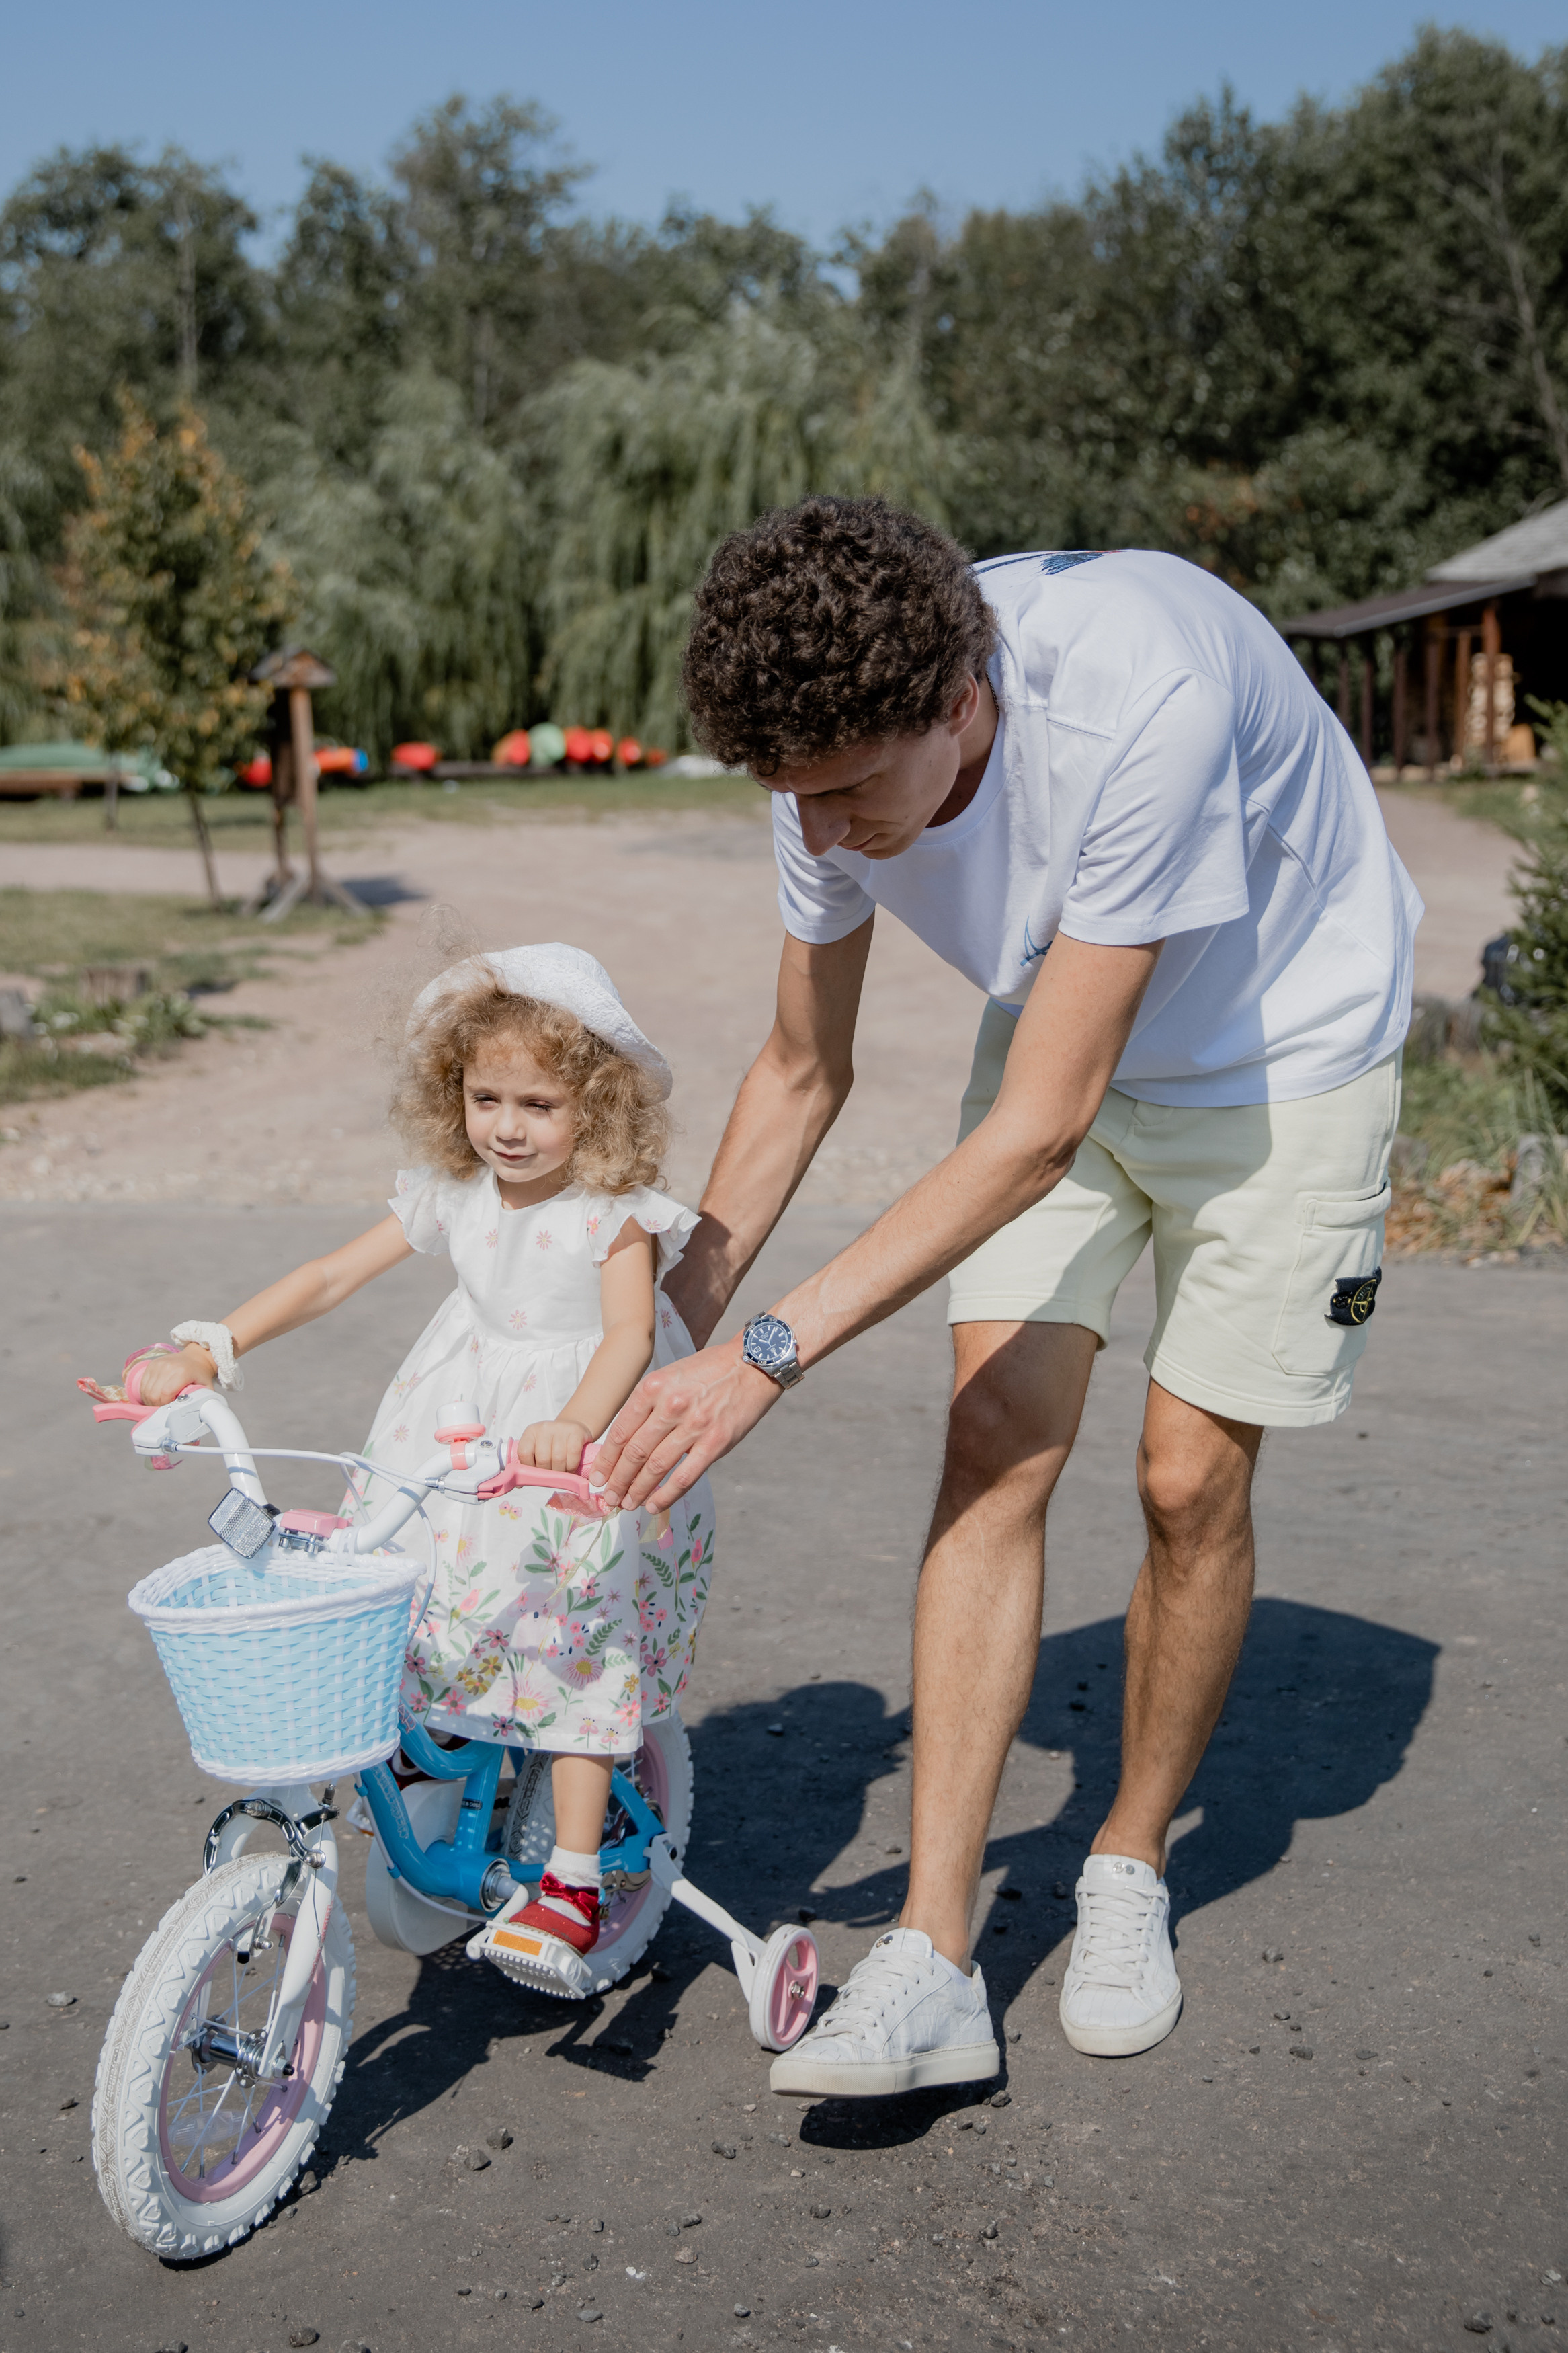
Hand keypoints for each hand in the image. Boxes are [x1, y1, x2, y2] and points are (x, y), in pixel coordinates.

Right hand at [138, 1343, 216, 1407]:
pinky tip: (154, 1396)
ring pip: (146, 1390)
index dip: (165, 1405)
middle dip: (156, 1405)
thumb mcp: (207, 1388)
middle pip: (153, 1394)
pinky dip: (146, 1393)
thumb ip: (203, 1401)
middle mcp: (168, 1367)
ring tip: (159, 1403)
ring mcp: (158, 1365)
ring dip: (150, 1401)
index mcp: (182, 1372)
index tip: (171, 1409)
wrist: (196, 1357)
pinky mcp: (151, 1365)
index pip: (166, 1393)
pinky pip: (143, 1384)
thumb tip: (198, 1415)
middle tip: (164, 1408)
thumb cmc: (201, 1374)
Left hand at [515, 1418, 593, 1473]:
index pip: (524, 1453)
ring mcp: (561, 1428)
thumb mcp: (538, 1447)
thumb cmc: (553, 1443)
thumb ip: (529, 1462)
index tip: (536, 1474)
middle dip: (548, 1473)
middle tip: (552, 1477)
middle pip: (542, 1459)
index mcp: (531, 1432)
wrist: (573, 1428)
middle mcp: (544, 1428)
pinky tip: (571, 1469)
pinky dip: (571, 1467)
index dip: (529, 1468)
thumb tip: (519, 1485)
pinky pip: (573, 1455)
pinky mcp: (576, 1432)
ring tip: (562, 1475)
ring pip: (558, 1458)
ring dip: (560, 1472)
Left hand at [592, 1337, 779, 1510]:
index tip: (597, 1477)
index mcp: (653, 1387)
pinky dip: (665, 1495)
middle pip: (634, 1452)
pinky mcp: (715, 1443)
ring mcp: (693, 1425)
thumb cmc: (708, 1371)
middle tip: (608, 1497)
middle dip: (617, 1480)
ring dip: (637, 1490)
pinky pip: (684, 1476)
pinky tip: (653, 1505)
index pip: (621, 1431)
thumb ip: (648, 1405)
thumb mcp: (669, 1376)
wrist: (752, 1364)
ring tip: (626, 1504)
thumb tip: (626, 1441)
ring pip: (655, 1467)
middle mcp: (670, 1405)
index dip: (606, 1459)